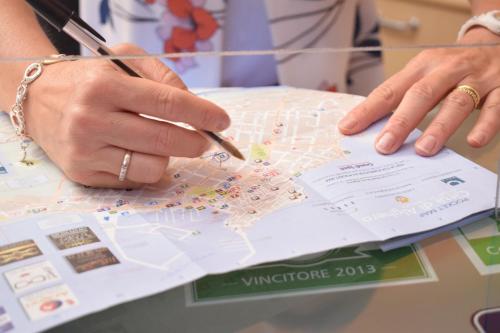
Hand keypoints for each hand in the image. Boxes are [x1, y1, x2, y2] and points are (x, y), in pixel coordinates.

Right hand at [24, 44, 229, 187]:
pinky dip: (148, 169)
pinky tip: (141, 153)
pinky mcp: (83, 173)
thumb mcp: (122, 58)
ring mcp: (86, 151)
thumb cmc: (89, 78)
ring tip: (164, 143)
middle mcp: (91, 120)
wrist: (39, 100)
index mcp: (104, 85)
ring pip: (153, 167)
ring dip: (170, 157)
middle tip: (206, 140)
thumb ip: (162, 75)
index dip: (201, 114)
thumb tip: (194, 103)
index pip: (167, 102)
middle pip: (163, 139)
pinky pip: (134, 180)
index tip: (222, 121)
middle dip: (196, 142)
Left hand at [339, 27, 499, 155]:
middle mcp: (447, 70)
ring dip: (438, 127)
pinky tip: (474, 141)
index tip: (348, 129)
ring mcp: (476, 79)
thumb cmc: (453, 67)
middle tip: (384, 146)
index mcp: (422, 66)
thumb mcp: (426, 74)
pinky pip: (495, 108)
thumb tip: (372, 127)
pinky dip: (485, 125)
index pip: (390, 90)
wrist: (497, 44)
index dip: (368, 110)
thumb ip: (403, 97)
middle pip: (420, 95)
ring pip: (457, 102)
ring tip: (423, 150)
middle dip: (400, 122)